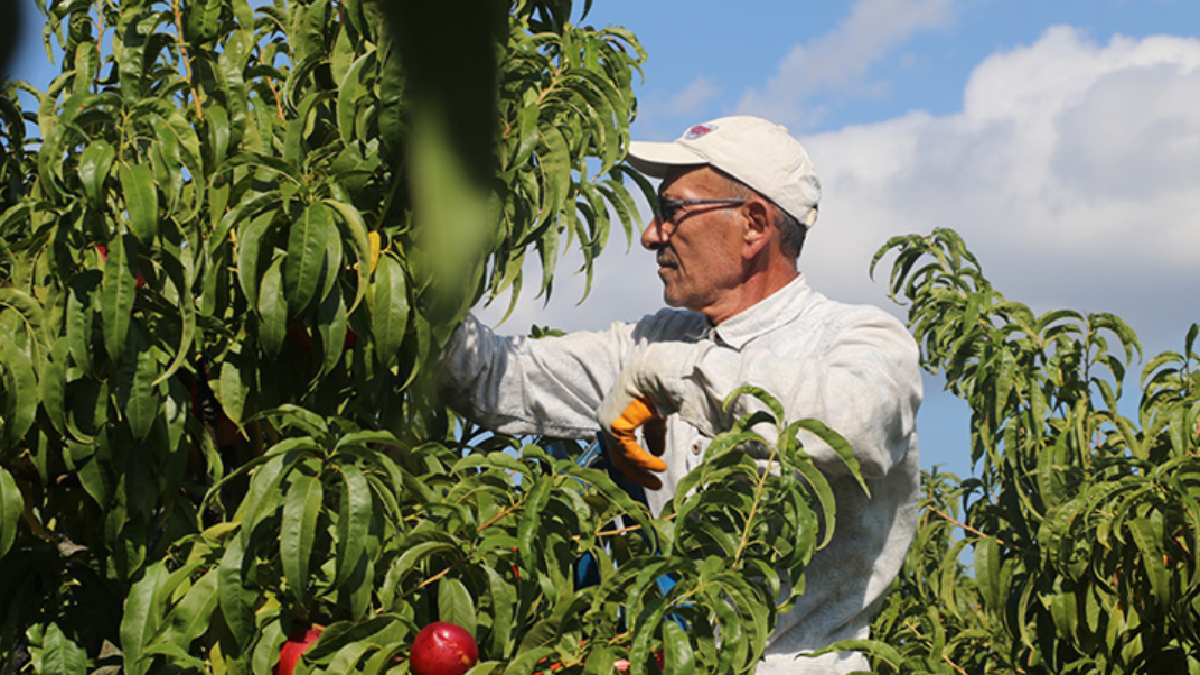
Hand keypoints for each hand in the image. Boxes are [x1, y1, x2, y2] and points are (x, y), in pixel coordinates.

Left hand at [598, 355, 671, 489]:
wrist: (653, 372)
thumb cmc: (655, 388)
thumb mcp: (655, 417)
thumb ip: (653, 436)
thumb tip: (658, 453)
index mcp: (614, 418)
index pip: (621, 448)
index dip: (637, 464)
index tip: (654, 475)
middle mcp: (606, 422)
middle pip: (619, 457)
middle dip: (637, 474)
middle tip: (655, 485)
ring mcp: (608, 424)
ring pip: (623, 458)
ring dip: (641, 472)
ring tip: (658, 481)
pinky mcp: (614, 427)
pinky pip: (630, 453)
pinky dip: (645, 462)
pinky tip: (659, 467)